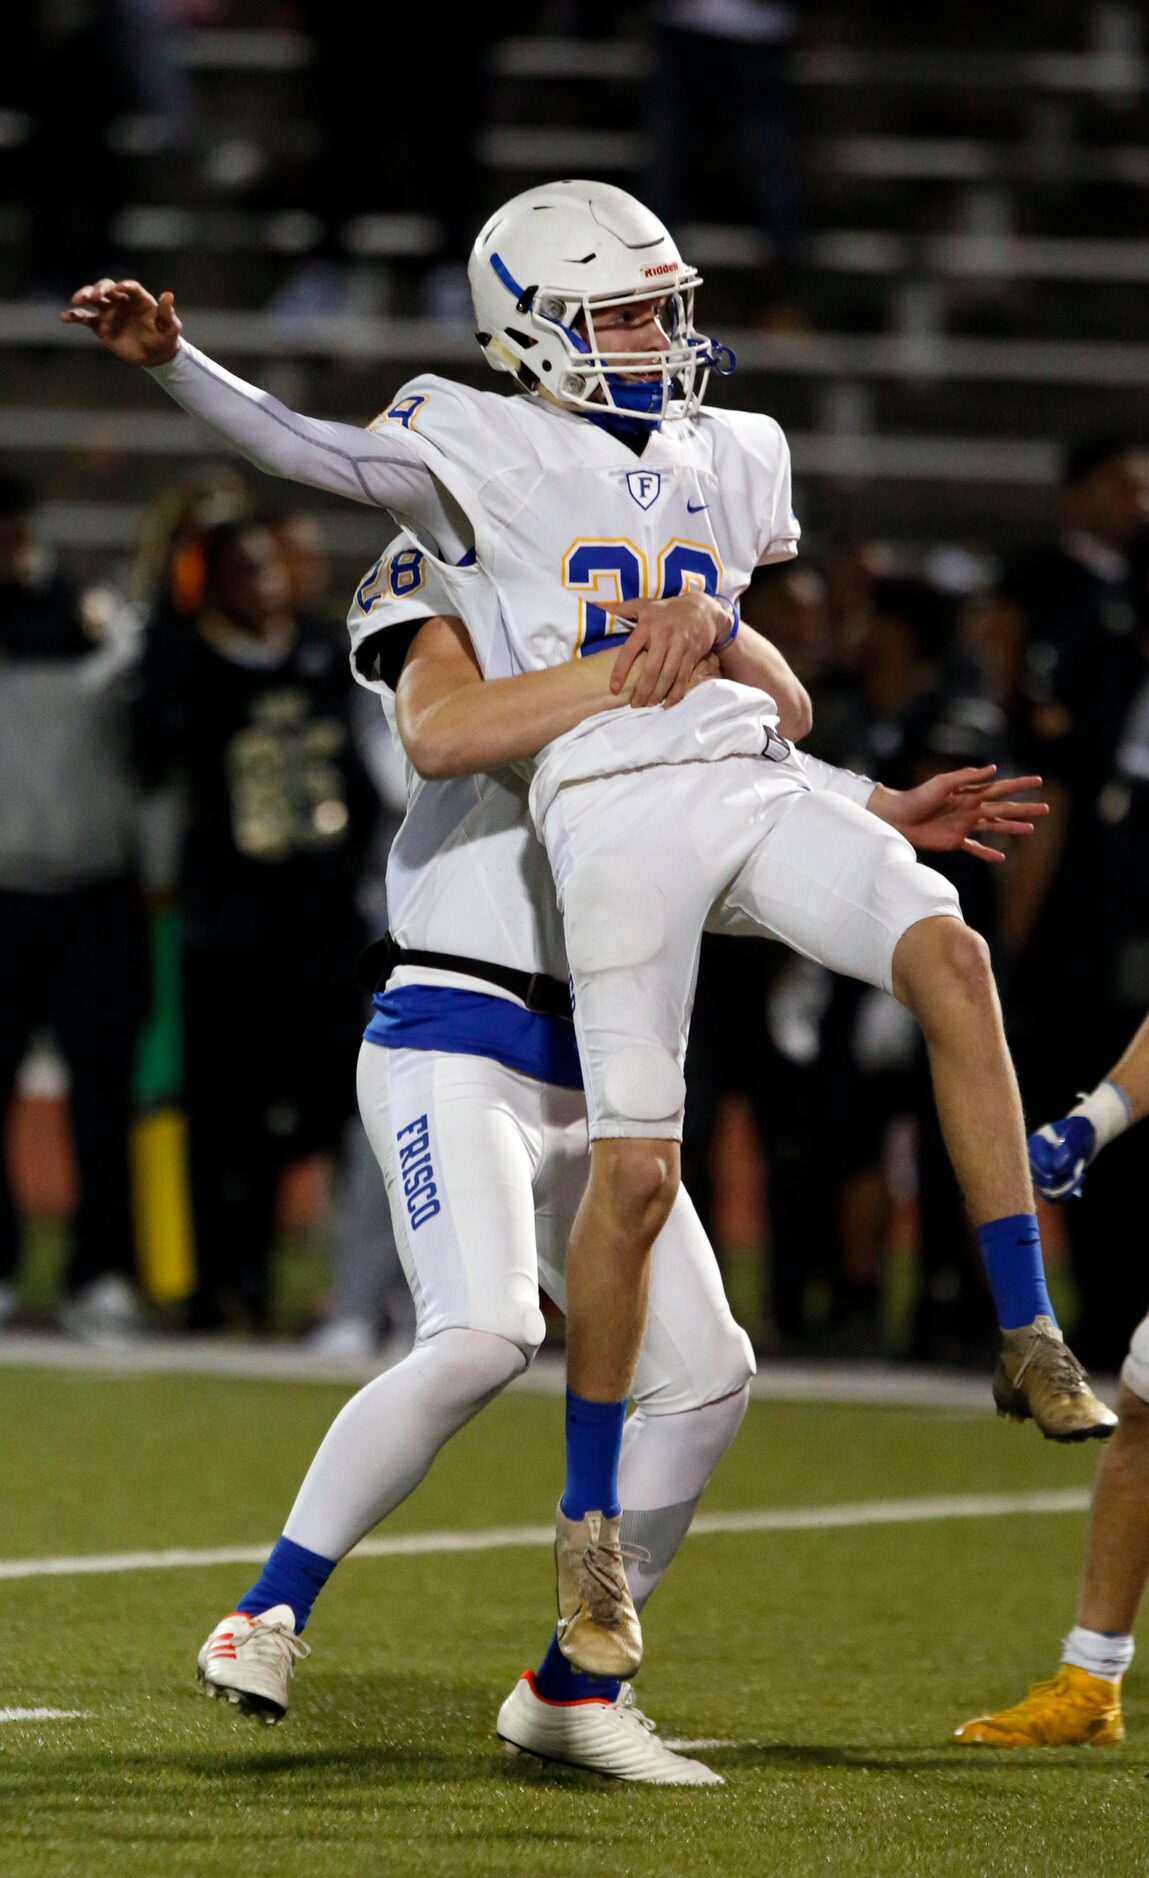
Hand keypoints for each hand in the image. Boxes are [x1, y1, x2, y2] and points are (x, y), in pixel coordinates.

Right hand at [61, 278, 181, 365]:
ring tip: (76, 301)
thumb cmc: (164, 338)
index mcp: (139, 299)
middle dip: (100, 289)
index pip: (131, 287)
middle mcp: (121, 300)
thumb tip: (168, 295)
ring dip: (84, 296)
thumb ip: (167, 313)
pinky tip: (65, 317)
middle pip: (108, 288)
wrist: (154, 355)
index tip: (120, 287)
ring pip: (93, 298)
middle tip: (95, 296)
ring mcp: (109, 311)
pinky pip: (84, 318)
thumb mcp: (170, 328)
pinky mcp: (99, 325)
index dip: (125, 286)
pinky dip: (74, 316)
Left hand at [605, 592, 724, 707]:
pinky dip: (676, 694)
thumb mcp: (644, 605)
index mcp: (647, 625)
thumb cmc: (666, 610)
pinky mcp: (693, 654)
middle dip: (641, 691)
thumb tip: (595, 605)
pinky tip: (667, 704)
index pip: (629, 651)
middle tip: (634, 705)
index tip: (614, 688)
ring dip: (657, 695)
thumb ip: (621, 609)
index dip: (620, 672)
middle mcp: (664, 635)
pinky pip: (683, 678)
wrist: (702, 609)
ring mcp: (680, 645)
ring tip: (648, 705)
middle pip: (650, 670)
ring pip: (667, 676)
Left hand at [873, 765, 1048, 862]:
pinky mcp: (954, 841)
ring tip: (1031, 830)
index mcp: (970, 793)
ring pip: (995, 827)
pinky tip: (1001, 858)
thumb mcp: (942, 784)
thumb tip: (994, 769)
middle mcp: (971, 808)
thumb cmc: (918, 797)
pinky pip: (975, 848)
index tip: (1039, 781)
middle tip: (1046, 808)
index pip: (1001, 787)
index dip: (1020, 784)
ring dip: (1012, 828)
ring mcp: (964, 826)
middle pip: (1004, 808)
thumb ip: (966, 777)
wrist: (897, 817)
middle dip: (1025, 808)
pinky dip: (988, 853)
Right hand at [1028, 1116, 1095, 1200]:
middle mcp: (1033, 1159)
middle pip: (1044, 1181)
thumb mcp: (1075, 1134)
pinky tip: (1079, 1178)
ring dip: (1068, 1185)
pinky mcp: (1047, 1181)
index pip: (1041, 1165)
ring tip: (1079, 1172)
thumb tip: (1056, 1167)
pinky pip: (1053, 1197)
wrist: (1084, 1133)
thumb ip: (1066, 1148)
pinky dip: (1068, 1191)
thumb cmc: (1080, 1130)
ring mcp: (1039, 1172)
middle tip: (1079, 1164)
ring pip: (1049, 1192)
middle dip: (1065, 1177)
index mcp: (1035, 1144)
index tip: (1072, 1158)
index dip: (1057, 1168)